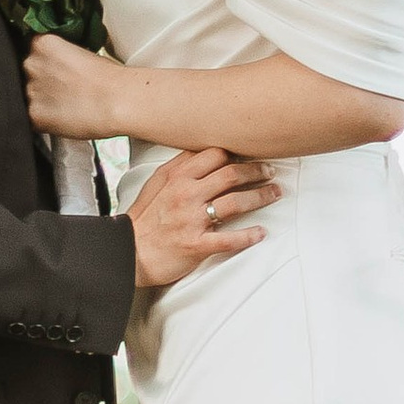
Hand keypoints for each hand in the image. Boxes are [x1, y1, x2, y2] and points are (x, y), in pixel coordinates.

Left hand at [24, 32, 131, 140]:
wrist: (118, 102)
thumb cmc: (110, 78)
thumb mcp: (82, 52)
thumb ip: (60, 56)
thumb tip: (59, 65)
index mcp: (42, 44)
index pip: (34, 50)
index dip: (47, 62)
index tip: (57, 70)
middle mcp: (31, 65)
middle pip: (29, 72)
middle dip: (43, 80)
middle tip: (65, 89)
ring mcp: (31, 91)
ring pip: (29, 96)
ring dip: (43, 100)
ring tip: (67, 105)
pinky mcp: (34, 115)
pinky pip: (33, 118)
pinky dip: (45, 120)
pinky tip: (64, 118)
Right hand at [127, 145, 278, 294]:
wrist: (128, 252)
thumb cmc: (144, 218)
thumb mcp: (156, 183)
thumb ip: (179, 166)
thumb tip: (202, 151)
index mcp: (177, 177)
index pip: (215, 155)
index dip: (237, 153)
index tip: (252, 154)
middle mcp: (186, 194)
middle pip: (231, 175)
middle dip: (257, 171)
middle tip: (272, 171)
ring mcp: (192, 220)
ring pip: (235, 203)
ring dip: (260, 196)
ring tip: (275, 193)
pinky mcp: (196, 245)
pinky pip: (228, 239)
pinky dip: (248, 236)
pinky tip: (261, 233)